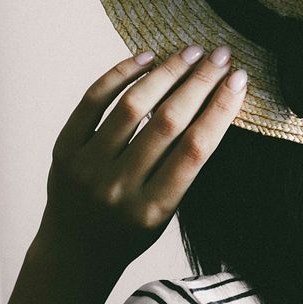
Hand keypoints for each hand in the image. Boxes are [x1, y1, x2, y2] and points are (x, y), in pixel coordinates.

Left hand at [34, 44, 246, 273]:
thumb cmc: (132, 229)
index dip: (220, 109)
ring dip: (167, 72)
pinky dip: (121, 74)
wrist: (75, 251)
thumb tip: (215, 99)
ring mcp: (86, 168)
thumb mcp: (167, 211)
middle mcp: (118, 188)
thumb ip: (184, 165)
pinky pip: (93, 102)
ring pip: (132, 106)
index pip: (195, 150)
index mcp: (153, 210)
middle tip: (221, 55)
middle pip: (167, 122)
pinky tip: (147, 58)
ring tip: (191, 52)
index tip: (239, 79)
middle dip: (199, 82)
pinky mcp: (63, 150)